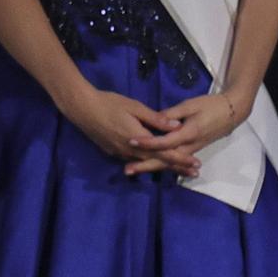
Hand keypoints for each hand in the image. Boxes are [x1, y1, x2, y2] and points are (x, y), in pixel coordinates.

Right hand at [58, 84, 198, 177]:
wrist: (81, 108)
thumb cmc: (109, 103)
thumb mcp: (134, 107)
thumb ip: (156, 119)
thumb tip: (177, 126)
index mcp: (139, 139)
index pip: (165, 153)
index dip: (181, 159)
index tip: (196, 165)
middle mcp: (131, 150)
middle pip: (158, 162)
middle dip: (176, 167)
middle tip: (193, 173)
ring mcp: (121, 152)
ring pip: (145, 162)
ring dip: (162, 166)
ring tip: (176, 169)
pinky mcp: (112, 151)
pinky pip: (133, 159)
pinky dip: (146, 162)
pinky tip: (150, 161)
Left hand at [127, 91, 245, 172]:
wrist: (232, 112)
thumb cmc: (210, 106)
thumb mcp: (190, 105)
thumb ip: (172, 114)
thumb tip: (156, 119)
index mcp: (189, 133)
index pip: (165, 142)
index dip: (148, 142)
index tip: (131, 141)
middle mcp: (190, 146)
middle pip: (166, 159)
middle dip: (146, 165)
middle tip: (127, 170)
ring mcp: (192, 150)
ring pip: (170, 162)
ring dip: (152, 167)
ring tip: (133, 170)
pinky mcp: (193, 149)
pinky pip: (175, 160)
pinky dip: (163, 164)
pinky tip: (150, 166)